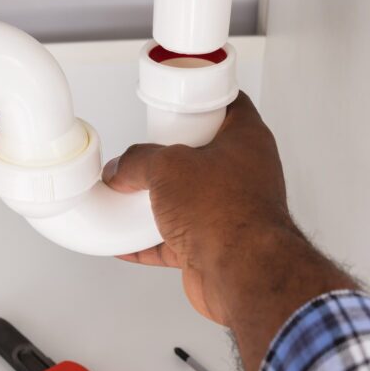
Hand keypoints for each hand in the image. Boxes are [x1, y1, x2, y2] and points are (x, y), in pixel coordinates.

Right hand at [104, 93, 356, 370]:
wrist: (241, 272)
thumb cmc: (227, 213)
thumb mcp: (167, 167)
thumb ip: (139, 161)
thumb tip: (122, 168)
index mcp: (247, 139)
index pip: (229, 104)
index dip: (204, 99)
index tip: (180, 100)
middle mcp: (245, 173)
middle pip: (204, 154)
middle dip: (172, 157)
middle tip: (148, 151)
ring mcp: (232, 210)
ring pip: (190, 198)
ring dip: (159, 200)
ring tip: (130, 195)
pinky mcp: (217, 244)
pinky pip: (177, 239)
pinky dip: (150, 241)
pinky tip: (127, 243)